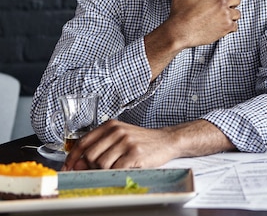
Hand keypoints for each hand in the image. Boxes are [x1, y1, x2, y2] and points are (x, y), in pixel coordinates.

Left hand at [62, 120, 177, 169]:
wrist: (166, 140)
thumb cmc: (142, 141)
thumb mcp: (120, 138)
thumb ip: (99, 147)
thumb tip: (77, 164)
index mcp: (111, 125)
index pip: (83, 142)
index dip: (73, 157)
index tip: (68, 167)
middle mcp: (117, 131)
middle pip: (90, 156)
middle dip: (93, 166)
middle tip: (105, 166)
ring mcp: (126, 142)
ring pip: (101, 164)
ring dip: (107, 170)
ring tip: (119, 165)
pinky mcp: (135, 154)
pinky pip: (115, 169)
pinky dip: (117, 172)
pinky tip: (126, 167)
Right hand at [169, 0, 245, 47]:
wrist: (179, 32)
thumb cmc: (179, 11)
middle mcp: (222, 1)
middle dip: (231, 2)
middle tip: (220, 7)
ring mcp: (225, 15)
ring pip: (237, 13)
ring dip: (230, 15)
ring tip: (218, 17)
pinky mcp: (226, 27)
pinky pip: (235, 26)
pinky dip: (229, 27)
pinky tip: (219, 26)